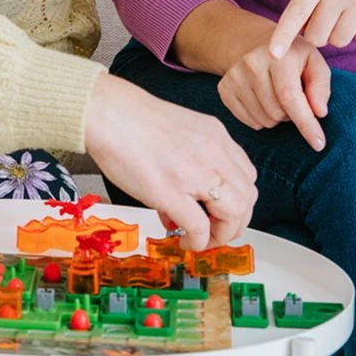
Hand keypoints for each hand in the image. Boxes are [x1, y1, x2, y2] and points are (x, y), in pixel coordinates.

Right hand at [84, 73, 257, 251]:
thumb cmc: (131, 119)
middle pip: (247, 198)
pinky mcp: (171, 192)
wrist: (108, 113)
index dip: (238, 199)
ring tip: (202, 238)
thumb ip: (193, 157)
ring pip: (234, 214)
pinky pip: (200, 228)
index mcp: (215, 136)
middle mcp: (213, 153)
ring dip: (222, 234)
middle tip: (216, 230)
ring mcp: (194, 173)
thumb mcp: (179, 129)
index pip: (246, 176)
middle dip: (236, 222)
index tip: (222, 210)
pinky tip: (184, 241)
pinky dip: (198, 241)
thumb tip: (189, 194)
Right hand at [218, 35, 329, 150]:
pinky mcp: (224, 88)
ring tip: (278, 99)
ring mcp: (234, 76)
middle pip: (277, 112)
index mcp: (277, 56)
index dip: (306, 123)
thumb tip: (319, 112)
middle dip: (291, 115)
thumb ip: (320, 87)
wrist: (258, 46)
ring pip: (263, 120)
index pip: (290, 97)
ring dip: (277, 118)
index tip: (319, 144)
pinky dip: (261, 119)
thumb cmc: (293, 59)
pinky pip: (249, 121)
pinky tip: (263, 102)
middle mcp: (251, 63)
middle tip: (294, 100)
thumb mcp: (315, 64)